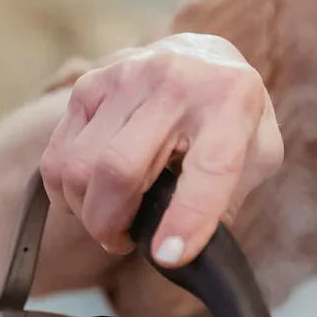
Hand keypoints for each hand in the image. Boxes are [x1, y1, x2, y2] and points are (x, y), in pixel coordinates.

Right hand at [40, 33, 282, 265]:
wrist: (204, 58)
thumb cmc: (233, 119)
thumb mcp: (258, 155)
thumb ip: (229, 201)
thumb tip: (186, 250)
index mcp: (230, 102)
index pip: (208, 168)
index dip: (186, 219)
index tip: (167, 258)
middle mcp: (175, 82)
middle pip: (119, 168)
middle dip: (110, 224)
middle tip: (120, 242)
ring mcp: (126, 78)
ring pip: (79, 165)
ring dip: (86, 211)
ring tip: (109, 221)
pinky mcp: (90, 85)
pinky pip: (58, 154)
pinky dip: (63, 191)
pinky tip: (87, 197)